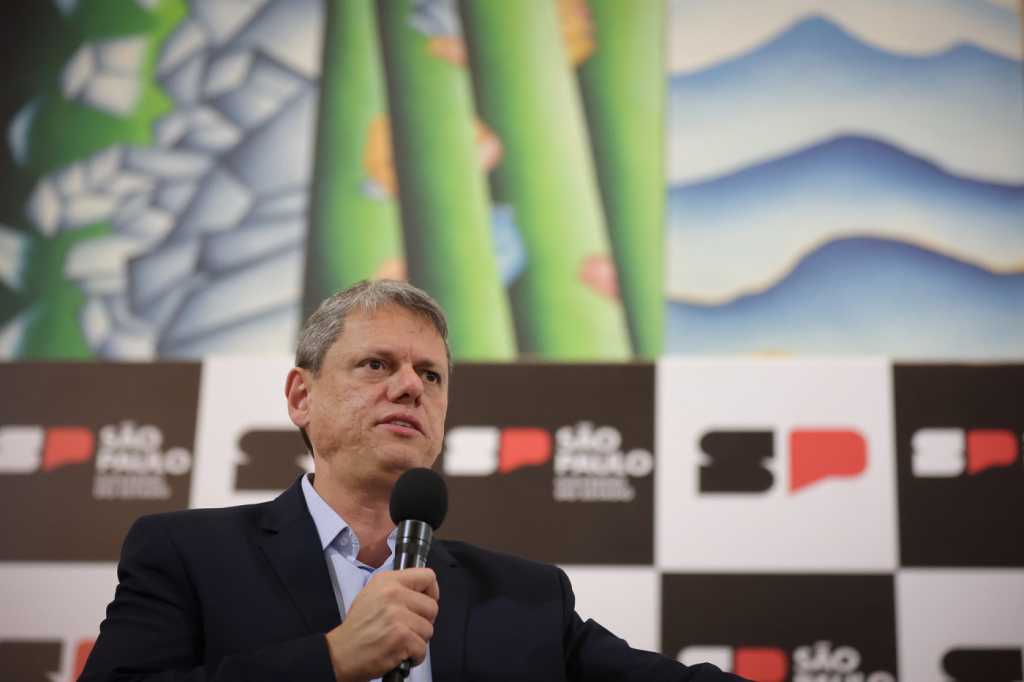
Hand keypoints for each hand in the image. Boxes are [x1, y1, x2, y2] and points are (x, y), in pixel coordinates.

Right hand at [325, 568, 439, 681]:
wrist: (341, 653)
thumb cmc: (358, 627)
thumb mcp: (372, 595)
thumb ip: (397, 589)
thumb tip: (421, 594)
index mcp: (387, 581)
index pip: (428, 576)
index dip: (431, 592)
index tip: (424, 604)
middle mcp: (394, 593)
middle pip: (432, 606)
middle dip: (424, 621)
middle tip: (407, 629)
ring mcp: (398, 615)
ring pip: (429, 629)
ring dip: (418, 640)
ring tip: (400, 642)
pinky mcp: (402, 637)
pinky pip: (423, 648)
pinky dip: (415, 656)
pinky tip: (401, 655)